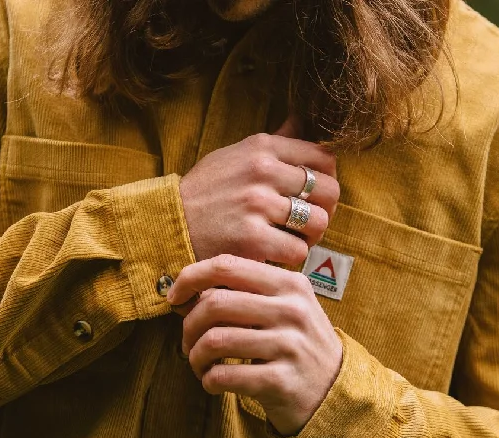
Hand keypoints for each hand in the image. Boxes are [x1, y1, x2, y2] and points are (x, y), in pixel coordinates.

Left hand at [166, 254, 343, 436]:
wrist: (335, 392)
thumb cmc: (297, 346)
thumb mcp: (286, 309)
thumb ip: (248, 293)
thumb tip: (191, 290)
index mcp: (290, 285)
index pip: (227, 266)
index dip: (190, 278)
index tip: (174, 298)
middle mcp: (292, 311)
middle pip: (215, 304)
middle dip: (189, 326)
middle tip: (188, 343)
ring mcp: (289, 346)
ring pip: (215, 341)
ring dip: (196, 357)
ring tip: (199, 366)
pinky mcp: (281, 381)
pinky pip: (224, 376)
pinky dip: (208, 380)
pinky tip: (212, 382)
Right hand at [179, 121, 339, 266]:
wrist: (169, 224)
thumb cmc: (207, 192)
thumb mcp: (236, 155)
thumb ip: (275, 142)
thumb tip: (302, 118)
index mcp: (262, 147)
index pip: (325, 157)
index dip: (328, 180)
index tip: (314, 196)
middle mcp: (263, 171)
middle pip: (329, 191)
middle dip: (324, 211)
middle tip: (308, 223)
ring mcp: (258, 206)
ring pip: (317, 223)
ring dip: (310, 238)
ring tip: (292, 239)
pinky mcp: (253, 240)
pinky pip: (297, 251)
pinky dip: (290, 258)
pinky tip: (274, 255)